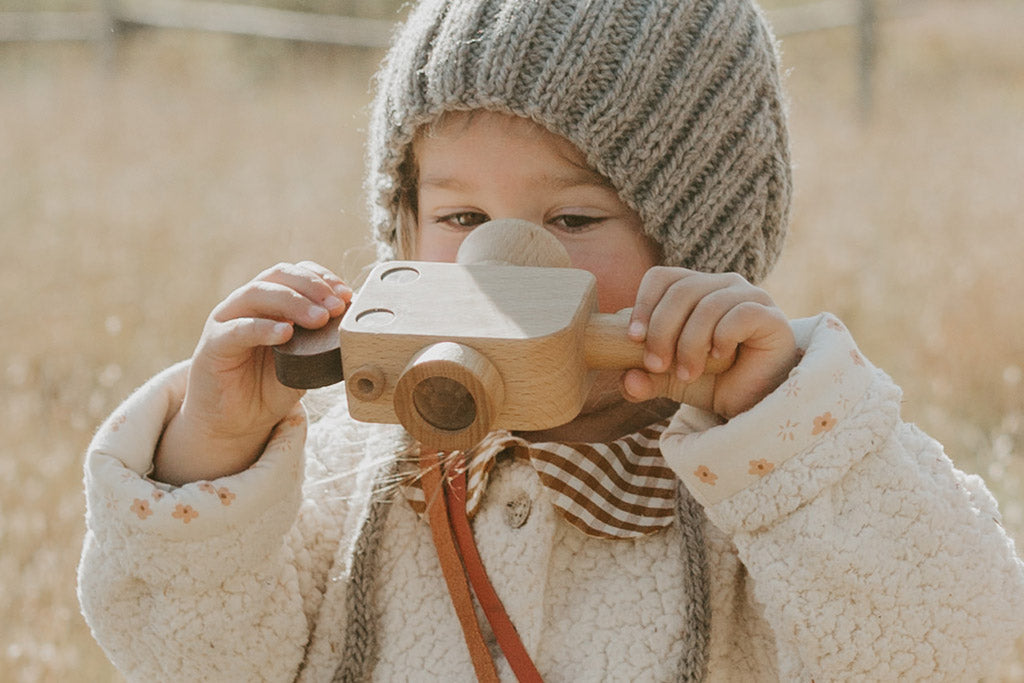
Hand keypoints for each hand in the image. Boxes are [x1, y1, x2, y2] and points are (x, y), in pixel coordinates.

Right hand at [153, 261, 350, 484]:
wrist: (234, 422)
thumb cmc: (269, 387)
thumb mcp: (305, 362)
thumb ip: (323, 343)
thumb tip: (356, 329)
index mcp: (270, 302)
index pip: (296, 274)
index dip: (322, 278)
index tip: (347, 294)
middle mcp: (247, 304)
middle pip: (278, 277)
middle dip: (312, 287)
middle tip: (337, 307)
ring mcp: (227, 320)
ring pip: (257, 294)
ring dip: (293, 302)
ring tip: (319, 319)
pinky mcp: (213, 344)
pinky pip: (238, 329)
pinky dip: (263, 328)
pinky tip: (285, 334)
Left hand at [620, 267, 797, 417]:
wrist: (755, 403)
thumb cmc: (714, 382)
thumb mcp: (670, 381)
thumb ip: (645, 378)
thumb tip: (627, 380)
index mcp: (695, 289)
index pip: (662, 277)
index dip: (644, 304)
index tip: (633, 338)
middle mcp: (723, 285)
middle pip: (681, 292)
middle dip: (662, 331)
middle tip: (658, 365)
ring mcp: (751, 296)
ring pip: (708, 306)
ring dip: (690, 344)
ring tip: (688, 372)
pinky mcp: (771, 316)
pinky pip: (740, 314)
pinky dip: (723, 338)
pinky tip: (720, 357)